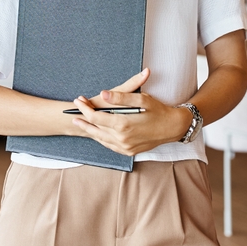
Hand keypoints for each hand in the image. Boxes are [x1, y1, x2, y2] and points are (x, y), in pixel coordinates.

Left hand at [70, 68, 192, 155]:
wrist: (173, 128)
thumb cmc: (158, 110)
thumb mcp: (141, 99)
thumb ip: (120, 97)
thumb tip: (103, 94)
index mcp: (123, 124)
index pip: (95, 117)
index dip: (84, 108)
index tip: (78, 100)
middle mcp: (122, 138)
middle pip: (95, 128)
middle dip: (83, 118)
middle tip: (73, 112)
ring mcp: (125, 147)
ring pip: (101, 139)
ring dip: (89, 130)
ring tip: (79, 122)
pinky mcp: (129, 151)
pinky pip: (109, 145)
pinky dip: (101, 138)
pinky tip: (97, 133)